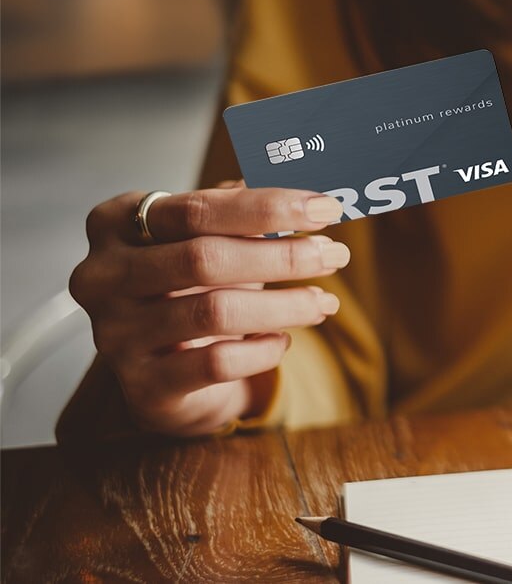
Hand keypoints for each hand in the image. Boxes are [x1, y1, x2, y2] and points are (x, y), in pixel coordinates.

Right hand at [68, 184, 349, 435]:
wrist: (164, 365)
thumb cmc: (192, 285)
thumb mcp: (209, 239)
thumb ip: (246, 214)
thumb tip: (311, 201)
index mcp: (116, 223)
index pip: (197, 208)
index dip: (267, 207)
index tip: (325, 209)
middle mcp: (103, 276)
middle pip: (204, 258)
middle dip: (282, 256)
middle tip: (335, 255)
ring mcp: (116, 334)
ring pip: (215, 312)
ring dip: (284, 305)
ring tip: (324, 301)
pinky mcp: (143, 385)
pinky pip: (217, 363)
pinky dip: (262, 350)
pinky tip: (282, 341)